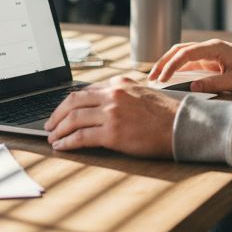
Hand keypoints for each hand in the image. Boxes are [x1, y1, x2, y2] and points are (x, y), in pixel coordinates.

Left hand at [45, 78, 179, 156]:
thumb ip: (120, 96)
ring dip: (59, 130)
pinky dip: (67, 142)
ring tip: (53, 138)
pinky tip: (62, 146)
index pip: (84, 91)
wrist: (182, 126)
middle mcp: (112, 95)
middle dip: (57, 115)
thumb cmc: (165, 114)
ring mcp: (111, 113)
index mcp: (118, 84)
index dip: (68, 104)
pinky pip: (81, 137)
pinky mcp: (112, 133)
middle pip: (72, 102)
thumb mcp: (141, 94)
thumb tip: (100, 105)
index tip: (61, 113)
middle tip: (50, 125)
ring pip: (73, 119)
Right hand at [148, 39, 231, 94]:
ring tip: (156, 78)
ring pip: (182, 55)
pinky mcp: (210, 61)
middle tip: (151, 77)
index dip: (171, 65)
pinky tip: (170, 78)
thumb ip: (213, 84)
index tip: (162, 78)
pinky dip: (178, 68)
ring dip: (168, 64)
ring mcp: (209, 53)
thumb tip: (191, 87)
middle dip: (163, 62)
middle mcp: (209, 48)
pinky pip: (189, 62)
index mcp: (214, 48)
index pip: (186, 53)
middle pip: (179, 50)